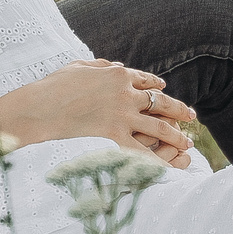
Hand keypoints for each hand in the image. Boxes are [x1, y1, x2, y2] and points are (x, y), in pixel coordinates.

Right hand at [19, 60, 196, 160]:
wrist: (40, 107)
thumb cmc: (53, 86)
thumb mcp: (78, 67)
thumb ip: (100, 66)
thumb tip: (116, 66)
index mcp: (118, 74)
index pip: (145, 80)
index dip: (157, 86)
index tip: (164, 89)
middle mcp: (126, 94)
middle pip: (161, 102)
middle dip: (179, 110)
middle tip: (192, 117)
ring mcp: (122, 115)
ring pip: (159, 126)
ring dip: (176, 135)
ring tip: (187, 143)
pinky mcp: (114, 135)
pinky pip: (141, 150)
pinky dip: (157, 159)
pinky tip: (169, 167)